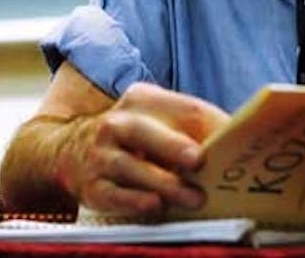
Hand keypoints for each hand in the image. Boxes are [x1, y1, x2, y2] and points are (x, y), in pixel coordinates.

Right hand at [62, 82, 230, 215]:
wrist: (68, 151)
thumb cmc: (132, 137)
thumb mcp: (156, 119)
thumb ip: (192, 127)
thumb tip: (236, 140)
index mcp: (141, 99)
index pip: (182, 108)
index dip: (208, 125)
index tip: (229, 141)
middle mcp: (116, 124)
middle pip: (146, 132)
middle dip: (174, 146)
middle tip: (199, 160)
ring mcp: (100, 155)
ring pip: (132, 168)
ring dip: (166, 184)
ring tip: (194, 198)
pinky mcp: (92, 186)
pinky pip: (114, 194)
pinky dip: (136, 200)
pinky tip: (156, 205)